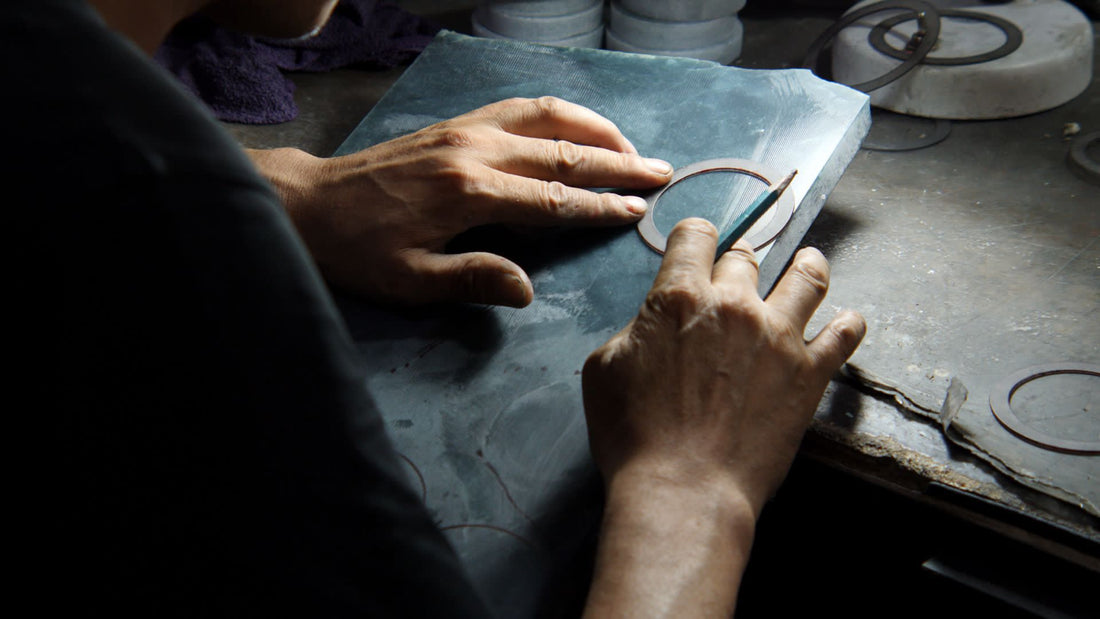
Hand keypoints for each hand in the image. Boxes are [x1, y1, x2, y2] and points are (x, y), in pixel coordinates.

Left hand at [250, 97, 671, 306]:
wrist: (309, 205)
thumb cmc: (357, 252)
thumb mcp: (409, 281)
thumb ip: (471, 281)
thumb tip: (527, 290)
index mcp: (469, 194)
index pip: (553, 199)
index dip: (599, 207)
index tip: (638, 212)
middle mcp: (474, 151)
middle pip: (562, 151)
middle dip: (616, 162)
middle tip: (660, 172)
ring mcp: (465, 131)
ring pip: (546, 116)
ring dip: (594, 127)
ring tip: (630, 147)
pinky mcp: (455, 125)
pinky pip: (519, 108)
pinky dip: (558, 114)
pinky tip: (575, 127)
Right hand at [582, 218, 864, 515]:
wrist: (684, 488)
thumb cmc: (632, 433)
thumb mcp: (606, 366)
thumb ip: (637, 329)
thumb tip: (657, 323)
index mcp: (680, 296)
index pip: (695, 236)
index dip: (694, 237)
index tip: (697, 246)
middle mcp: (735, 304)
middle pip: (746, 258)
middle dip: (738, 263)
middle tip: (738, 278)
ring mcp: (780, 336)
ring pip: (808, 277)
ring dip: (807, 266)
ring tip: (810, 263)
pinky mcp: (810, 373)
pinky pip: (844, 334)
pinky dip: (847, 323)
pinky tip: (846, 321)